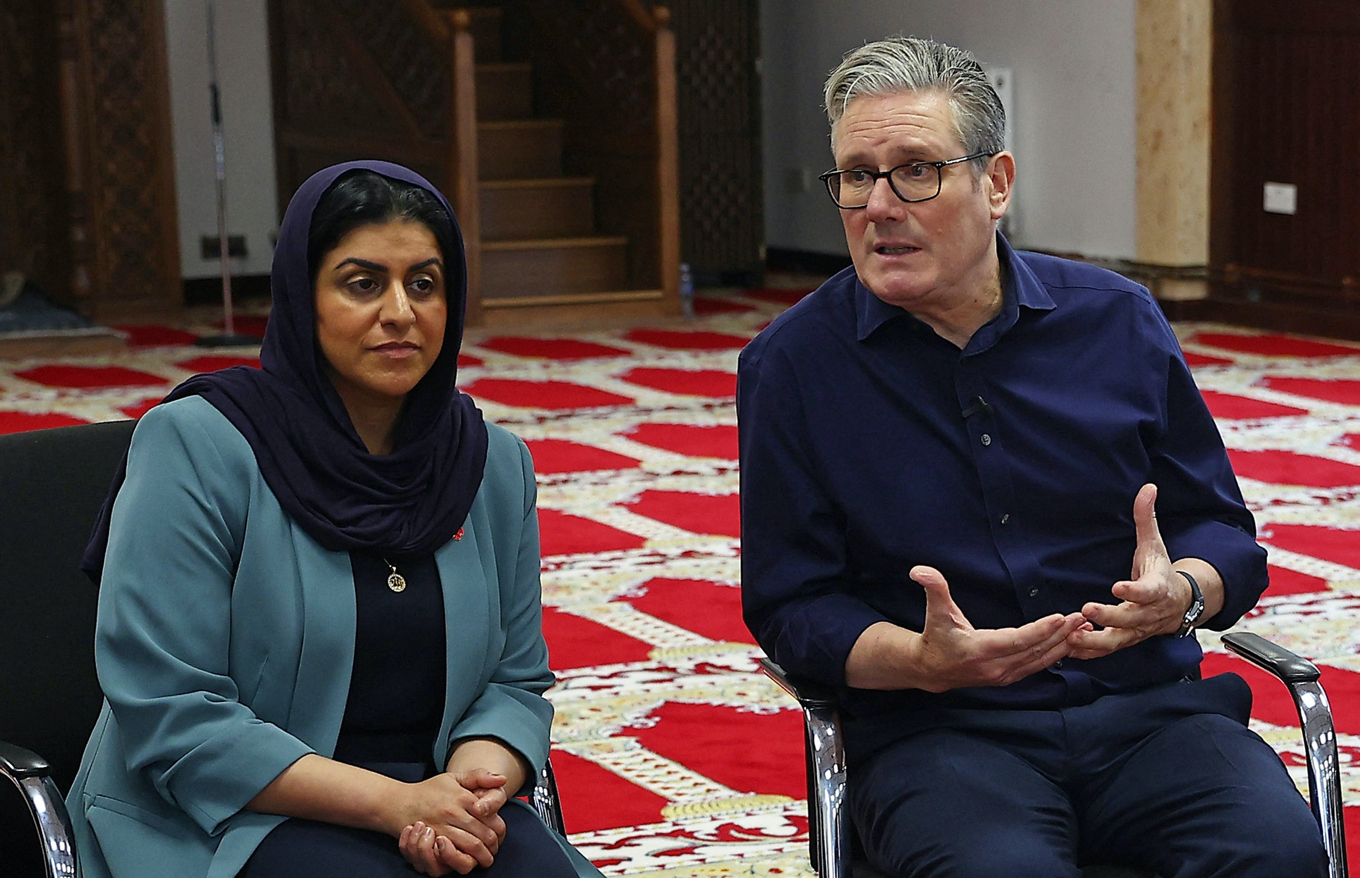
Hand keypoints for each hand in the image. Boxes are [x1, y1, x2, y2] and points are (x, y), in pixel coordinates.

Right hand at [394, 772, 504, 875]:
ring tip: (486, 858)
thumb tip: (502, 780)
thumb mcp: (454, 778)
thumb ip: (479, 776)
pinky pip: (450, 856)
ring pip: (470, 846)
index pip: (490, 816)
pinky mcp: (430, 841)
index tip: (500, 834)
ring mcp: (440, 828)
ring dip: (481, 855)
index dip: (499, 829)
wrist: (399, 803)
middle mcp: (452, 812)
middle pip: (483, 834)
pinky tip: (468, 860)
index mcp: (461, 797)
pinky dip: (462, 859)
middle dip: (493, 846)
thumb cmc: (429, 791)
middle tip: (495, 850)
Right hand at [903, 565, 1085, 691]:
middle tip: (1081, 618)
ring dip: (1063, 644)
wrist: (932, 670)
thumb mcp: (935, 612)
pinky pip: (1037, 665)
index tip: (1060, 617)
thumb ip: (933, 589)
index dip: (1039, 630)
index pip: (1016, 641)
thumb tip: (918, 570)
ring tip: (1083, 629)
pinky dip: (1056, 654)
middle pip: (1034, 651)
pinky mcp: (1010, 677)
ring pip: (1040, 660)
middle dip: (1061, 634)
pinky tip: (1070, 642)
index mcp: (979, 649)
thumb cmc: (936, 636)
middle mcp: (995, 667)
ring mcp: (1004, 675)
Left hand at [1066, 483, 1189, 659]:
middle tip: (1086, 610)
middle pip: (1130, 619)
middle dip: (1109, 616)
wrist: (1179, 605)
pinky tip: (1070, 648)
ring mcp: (1137, 630)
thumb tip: (1148, 487)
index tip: (1118, 587)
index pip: (1148, 591)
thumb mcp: (1155, 544)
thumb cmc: (1161, 572)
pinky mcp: (1126, 640)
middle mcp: (1148, 613)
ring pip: (1118, 640)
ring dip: (1095, 641)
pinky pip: (1108, 650)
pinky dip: (1090, 651)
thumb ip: (1147, 518)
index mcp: (1157, 588)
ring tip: (1073, 637)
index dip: (1134, 591)